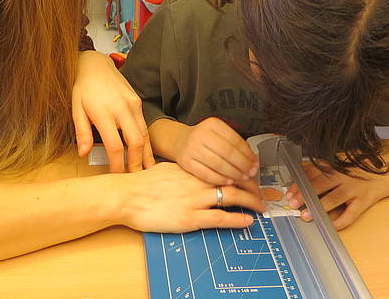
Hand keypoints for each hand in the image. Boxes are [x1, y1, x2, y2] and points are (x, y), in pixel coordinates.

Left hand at [72, 51, 154, 172]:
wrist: (95, 65)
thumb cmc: (83, 89)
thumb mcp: (76, 109)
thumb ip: (82, 132)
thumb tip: (84, 154)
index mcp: (104, 113)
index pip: (115, 146)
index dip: (117, 165)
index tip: (117, 178)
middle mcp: (122, 109)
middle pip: (136, 142)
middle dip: (137, 163)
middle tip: (136, 179)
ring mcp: (133, 104)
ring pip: (144, 134)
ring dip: (146, 154)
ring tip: (146, 170)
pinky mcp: (138, 101)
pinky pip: (144, 125)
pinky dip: (146, 141)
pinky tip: (145, 152)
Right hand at [116, 162, 266, 232]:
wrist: (127, 196)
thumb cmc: (142, 184)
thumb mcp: (167, 169)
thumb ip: (183, 172)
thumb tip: (193, 173)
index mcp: (192, 168)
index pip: (224, 166)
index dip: (240, 172)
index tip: (249, 176)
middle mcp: (198, 181)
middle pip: (233, 179)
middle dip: (251, 186)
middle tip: (261, 192)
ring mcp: (195, 199)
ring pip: (232, 197)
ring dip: (251, 202)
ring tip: (261, 207)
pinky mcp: (191, 218)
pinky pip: (221, 218)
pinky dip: (238, 219)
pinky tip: (248, 221)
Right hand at [172, 117, 259, 193]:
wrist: (180, 141)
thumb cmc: (204, 138)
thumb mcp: (218, 133)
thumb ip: (234, 143)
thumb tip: (252, 160)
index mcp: (212, 124)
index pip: (235, 140)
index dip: (247, 154)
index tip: (255, 163)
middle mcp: (201, 134)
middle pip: (227, 152)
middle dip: (242, 165)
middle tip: (251, 173)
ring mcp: (192, 148)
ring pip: (218, 164)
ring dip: (233, 174)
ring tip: (242, 178)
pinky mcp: (186, 162)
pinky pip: (207, 174)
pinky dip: (220, 179)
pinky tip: (228, 181)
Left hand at [284, 146, 388, 229]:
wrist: (387, 173)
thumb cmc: (359, 169)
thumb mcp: (340, 162)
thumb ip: (322, 166)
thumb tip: (300, 170)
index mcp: (335, 166)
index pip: (313, 173)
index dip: (300, 183)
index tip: (289, 192)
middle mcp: (344, 176)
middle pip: (321, 184)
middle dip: (305, 194)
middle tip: (292, 204)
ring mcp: (354, 189)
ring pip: (334, 198)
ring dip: (319, 207)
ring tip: (306, 216)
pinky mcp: (364, 201)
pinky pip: (352, 213)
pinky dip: (342, 221)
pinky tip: (332, 226)